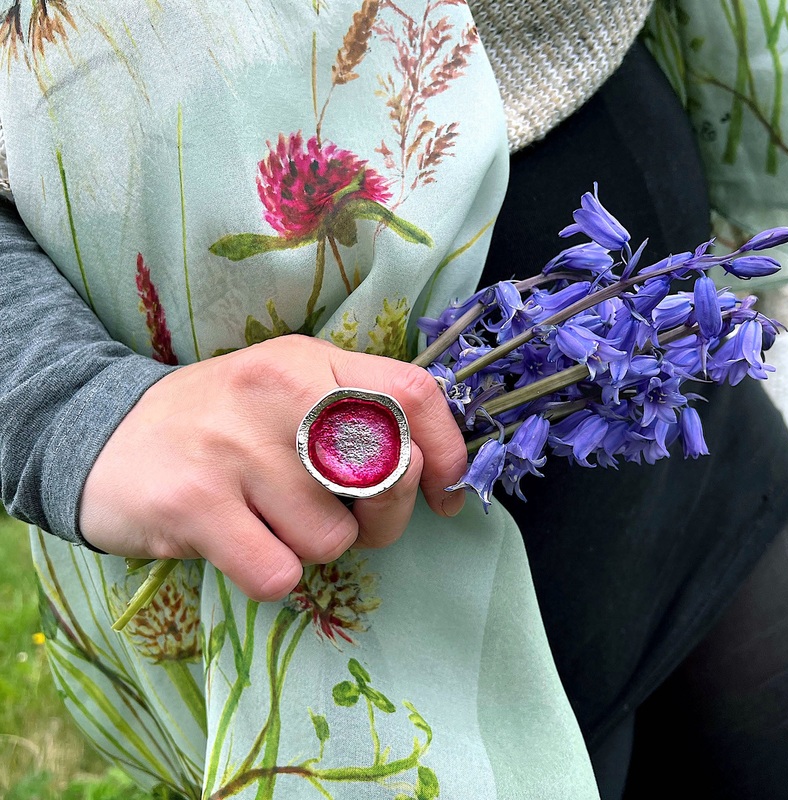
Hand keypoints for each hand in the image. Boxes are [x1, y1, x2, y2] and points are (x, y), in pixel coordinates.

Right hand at [79, 335, 466, 600]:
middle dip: (382, 518)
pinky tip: (239, 543)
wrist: (103, 433)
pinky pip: (279, 574)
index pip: (413, 394)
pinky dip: (268, 573)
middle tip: (341, 515)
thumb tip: (430, 470)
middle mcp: (278, 392)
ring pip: (333, 539)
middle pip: (387, 476)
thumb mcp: (288, 393)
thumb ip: (356, 417)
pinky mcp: (195, 504)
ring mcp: (235, 448)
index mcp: (310, 361)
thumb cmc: (219, 422)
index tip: (445, 495)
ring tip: (267, 519)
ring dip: (310, 547)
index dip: (448, 451)